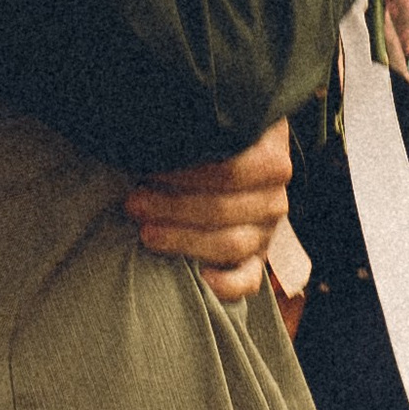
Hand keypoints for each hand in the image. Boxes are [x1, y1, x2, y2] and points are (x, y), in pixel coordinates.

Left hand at [127, 120, 291, 300]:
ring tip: (145, 232)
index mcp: (270, 158)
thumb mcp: (212, 124)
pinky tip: (200, 278)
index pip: (229, 172)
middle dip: (172, 207)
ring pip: (231, 244)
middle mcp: (275, 197)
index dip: (184, 175)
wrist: (240, 158)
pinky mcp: (257, 259)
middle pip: (224, 209)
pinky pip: (249, 280)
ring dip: (183, 240)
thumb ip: (193, 125)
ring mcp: (268, 231)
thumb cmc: (212, 140)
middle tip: (133, 202)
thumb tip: (151, 130)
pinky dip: (227, 285)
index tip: (146, 170)